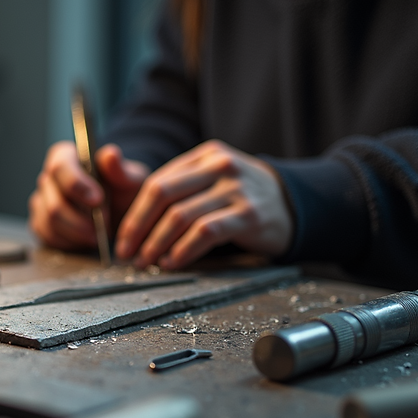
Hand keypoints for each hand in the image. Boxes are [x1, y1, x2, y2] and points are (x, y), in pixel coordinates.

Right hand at [29, 141, 147, 249]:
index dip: (76, 185)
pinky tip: (85, 240)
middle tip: (104, 226)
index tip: (97, 200)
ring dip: (76, 233)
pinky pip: (48, 236)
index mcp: (65, 157)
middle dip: (81, 220)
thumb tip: (111, 155)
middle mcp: (48, 178)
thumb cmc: (123, 189)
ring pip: (50, 222)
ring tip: (97, 235)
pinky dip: (69, 242)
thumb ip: (120, 169)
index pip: (60, 167)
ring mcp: (42, 202)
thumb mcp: (130, 178)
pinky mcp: (41, 223)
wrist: (120, 210)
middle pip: (54, 202)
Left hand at [115, 140, 292, 269]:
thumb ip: (180, 189)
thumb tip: (135, 221)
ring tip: (147, 262)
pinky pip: (205, 233)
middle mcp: (219, 166)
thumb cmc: (243, 197)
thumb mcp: (213, 179)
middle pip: (163, 195)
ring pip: (181, 216)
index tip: (122, 239)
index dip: (134, 214)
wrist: (295, 205)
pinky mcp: (249, 214)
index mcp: (205, 155)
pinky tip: (173, 262)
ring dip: (157, 243)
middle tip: (128, 254)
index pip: (157, 183)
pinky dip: (183, 250)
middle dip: (138, 228)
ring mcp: (236, 189)